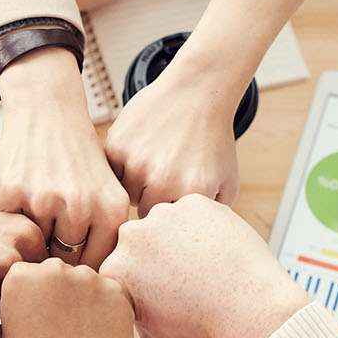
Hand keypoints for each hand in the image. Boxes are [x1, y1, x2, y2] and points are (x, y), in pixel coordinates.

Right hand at [0, 48, 129, 267]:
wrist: (47, 112)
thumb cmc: (79, 160)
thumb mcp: (107, 192)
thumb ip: (105, 237)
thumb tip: (94, 289)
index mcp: (112, 210)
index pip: (96, 266)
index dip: (83, 266)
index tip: (75, 258)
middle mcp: (81, 207)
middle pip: (64, 262)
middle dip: (57, 255)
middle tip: (53, 238)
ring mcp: (44, 200)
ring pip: (35, 248)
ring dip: (33, 238)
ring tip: (39, 214)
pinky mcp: (11, 193)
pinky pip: (10, 229)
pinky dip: (13, 219)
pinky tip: (22, 197)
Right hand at [0, 259, 133, 337]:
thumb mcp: (8, 332)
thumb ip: (19, 300)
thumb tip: (33, 288)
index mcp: (19, 276)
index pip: (29, 273)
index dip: (36, 298)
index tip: (40, 320)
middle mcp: (53, 268)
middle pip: (59, 272)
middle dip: (61, 294)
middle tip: (63, 329)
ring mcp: (87, 277)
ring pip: (87, 282)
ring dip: (85, 300)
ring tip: (81, 336)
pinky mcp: (116, 290)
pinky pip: (111, 293)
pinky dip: (108, 310)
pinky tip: (99, 336)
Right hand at [100, 195, 306, 337]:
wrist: (250, 311)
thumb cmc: (203, 331)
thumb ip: (134, 321)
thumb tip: (133, 308)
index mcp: (115, 270)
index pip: (119, 271)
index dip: (138, 285)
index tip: (161, 297)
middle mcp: (130, 237)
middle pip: (138, 244)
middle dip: (154, 259)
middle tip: (183, 280)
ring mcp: (163, 215)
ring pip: (164, 225)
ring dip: (176, 239)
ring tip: (202, 265)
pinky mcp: (194, 203)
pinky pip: (192, 213)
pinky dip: (202, 228)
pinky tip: (216, 251)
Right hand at [103, 66, 241, 215]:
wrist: (197, 93)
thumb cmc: (212, 140)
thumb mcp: (226, 183)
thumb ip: (209, 218)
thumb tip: (189, 244)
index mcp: (190, 194)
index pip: (166, 228)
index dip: (170, 214)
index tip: (176, 197)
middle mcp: (162, 181)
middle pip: (142, 212)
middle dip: (151, 199)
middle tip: (164, 178)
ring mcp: (137, 162)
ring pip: (124, 192)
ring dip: (135, 183)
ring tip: (153, 163)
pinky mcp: (117, 146)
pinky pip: (111, 171)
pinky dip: (121, 165)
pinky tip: (140, 150)